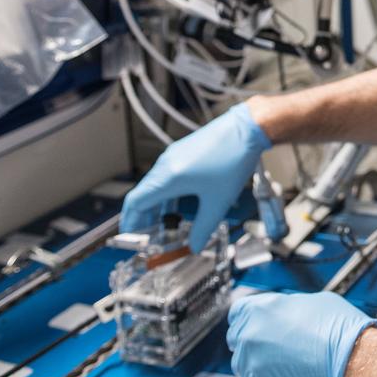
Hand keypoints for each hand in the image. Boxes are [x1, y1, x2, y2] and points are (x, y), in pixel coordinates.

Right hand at [120, 102, 269, 252]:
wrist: (246, 130)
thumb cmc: (232, 161)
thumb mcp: (218, 202)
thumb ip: (203, 227)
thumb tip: (194, 246)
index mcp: (168, 178)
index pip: (136, 202)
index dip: (130, 221)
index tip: (130, 235)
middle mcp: (165, 165)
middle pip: (143, 194)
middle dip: (142, 216)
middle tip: (146, 234)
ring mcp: (173, 156)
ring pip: (154, 184)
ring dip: (155, 204)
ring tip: (162, 222)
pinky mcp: (183, 151)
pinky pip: (165, 175)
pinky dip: (165, 192)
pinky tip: (177, 202)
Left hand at [226, 291, 376, 376]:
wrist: (354, 363)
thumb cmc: (340, 332)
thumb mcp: (313, 302)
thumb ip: (287, 307)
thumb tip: (283, 312)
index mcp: (260, 309)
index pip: (238, 313)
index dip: (251, 319)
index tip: (259, 326)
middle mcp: (250, 334)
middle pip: (238, 338)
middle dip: (254, 341)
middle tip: (276, 347)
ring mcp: (251, 364)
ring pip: (244, 364)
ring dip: (259, 364)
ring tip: (287, 365)